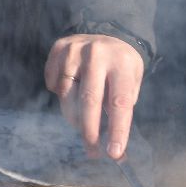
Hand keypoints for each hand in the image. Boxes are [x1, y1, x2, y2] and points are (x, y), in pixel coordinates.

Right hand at [45, 34, 144, 159]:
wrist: (107, 33)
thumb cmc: (121, 67)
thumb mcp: (131, 82)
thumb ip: (122, 111)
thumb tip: (115, 151)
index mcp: (122, 63)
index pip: (119, 102)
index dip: (117, 130)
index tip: (114, 153)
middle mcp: (98, 53)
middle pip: (89, 101)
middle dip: (90, 131)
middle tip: (92, 151)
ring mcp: (75, 49)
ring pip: (67, 95)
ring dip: (74, 115)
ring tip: (83, 117)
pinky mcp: (59, 48)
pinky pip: (54, 84)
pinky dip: (61, 94)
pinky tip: (73, 89)